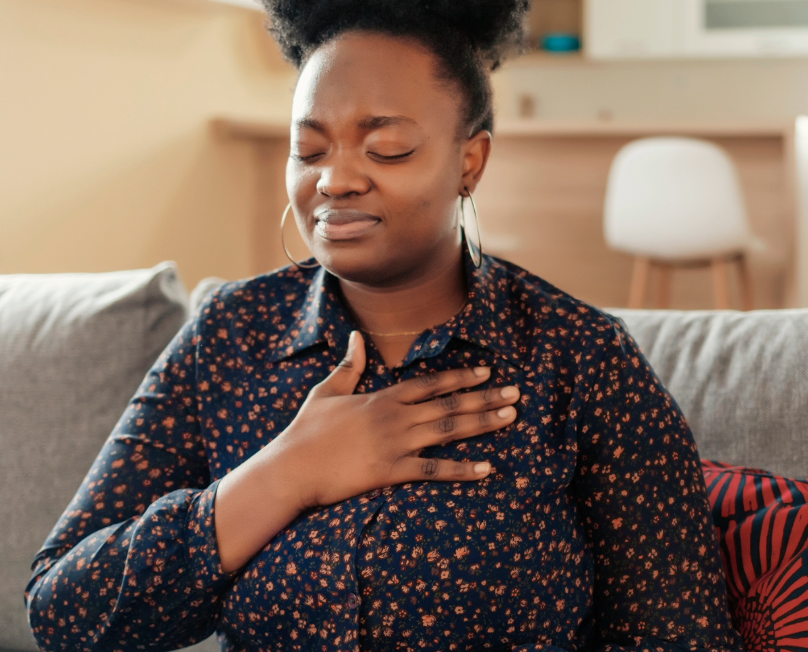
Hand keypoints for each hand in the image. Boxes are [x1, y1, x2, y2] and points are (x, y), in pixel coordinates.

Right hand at [270, 330, 518, 508]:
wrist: (291, 468)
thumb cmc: (306, 431)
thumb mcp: (327, 392)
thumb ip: (348, 366)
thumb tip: (355, 336)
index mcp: (382, 398)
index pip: (430, 383)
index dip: (460, 377)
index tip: (486, 372)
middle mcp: (395, 418)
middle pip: (449, 404)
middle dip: (485, 398)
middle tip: (516, 393)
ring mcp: (395, 445)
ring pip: (448, 431)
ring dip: (483, 423)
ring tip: (511, 417)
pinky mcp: (391, 471)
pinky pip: (433, 470)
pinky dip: (461, 469)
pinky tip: (486, 468)